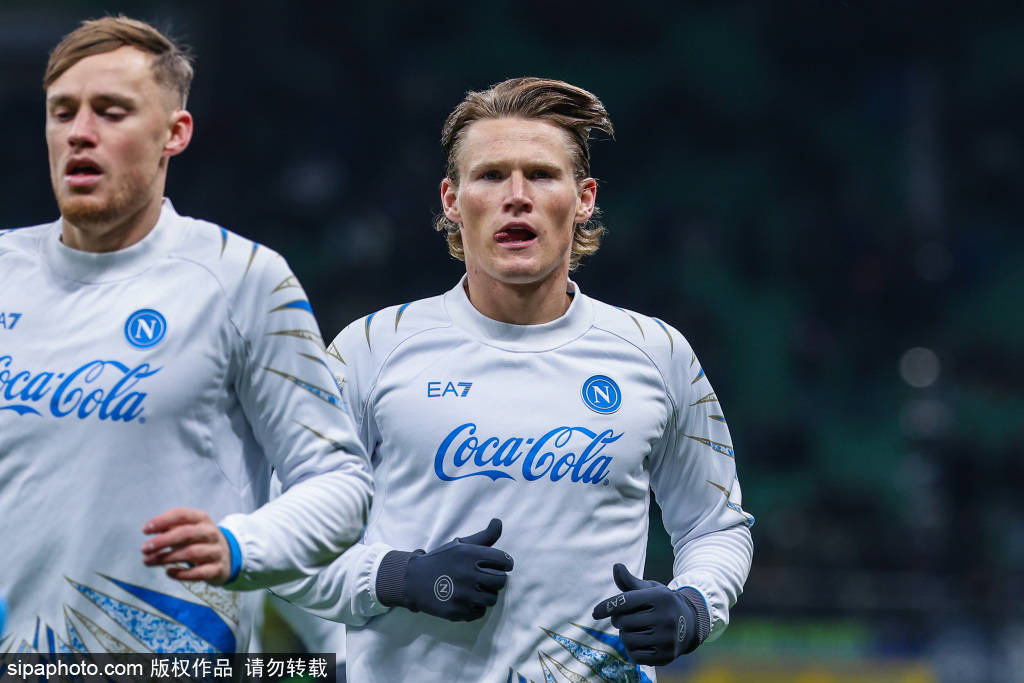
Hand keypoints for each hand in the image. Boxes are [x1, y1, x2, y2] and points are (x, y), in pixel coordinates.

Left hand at [142, 507, 231, 583]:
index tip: (145, 530)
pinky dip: (181, 574)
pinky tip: (168, 572)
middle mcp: (211, 533)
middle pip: (186, 533)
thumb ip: (170, 527)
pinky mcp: (217, 569)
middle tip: (144, 548)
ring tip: (148, 561)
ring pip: (191, 553)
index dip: (162, 521)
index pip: (182, 515)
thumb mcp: (188, 529)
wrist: (227, 556)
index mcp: (202, 519)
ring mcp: (216, 551)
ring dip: (167, 557)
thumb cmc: (199, 540)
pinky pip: (198, 572)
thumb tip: (149, 529)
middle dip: (163, 541)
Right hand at [376, 518, 513, 621]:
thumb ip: (484, 536)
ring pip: (492, 598)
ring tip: (476, 589)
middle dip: (496, 579)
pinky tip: (466, 599)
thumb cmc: (441, 560)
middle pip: (501, 581)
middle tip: (486, 578)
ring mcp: (462, 595)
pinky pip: (480, 612)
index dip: (506, 563)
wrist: (413, 580)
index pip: (503, 560)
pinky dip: (476, 607)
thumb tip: (498, 522)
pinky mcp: (457, 612)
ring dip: (487, 594)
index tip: (502, 565)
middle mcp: (467, 574)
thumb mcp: (460, 545)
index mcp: (469, 555)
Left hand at [592, 563, 706, 664]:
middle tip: (629, 618)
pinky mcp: (665, 656)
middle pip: (623, 622)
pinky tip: (642, 642)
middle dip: (620, 620)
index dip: (607, 606)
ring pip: (626, 639)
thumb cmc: (662, 604)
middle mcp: (666, 618)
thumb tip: (616, 566)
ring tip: (636, 629)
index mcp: (660, 597)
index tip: (595, 613)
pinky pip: (634, 656)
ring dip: (625, 635)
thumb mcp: (649, 589)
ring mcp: (667, 639)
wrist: (689, 624)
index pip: (625, 602)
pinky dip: (632, 649)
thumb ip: (630, 581)